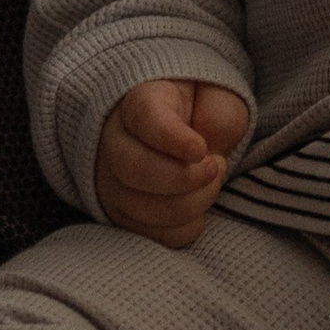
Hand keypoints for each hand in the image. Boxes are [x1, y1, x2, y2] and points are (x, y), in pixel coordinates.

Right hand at [95, 79, 252, 243]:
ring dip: (187, 205)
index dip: (173, 138)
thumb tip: (203, 152)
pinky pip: (147, 233)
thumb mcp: (219, 96)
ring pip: (138, 206)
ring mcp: (111, 179)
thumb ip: (218, 114)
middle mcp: (113, 138)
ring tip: (210, 185)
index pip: (144, 117)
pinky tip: (198, 210)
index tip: (201, 149)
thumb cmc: (200, 109)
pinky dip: (181, 229)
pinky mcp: (120, 212)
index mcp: (140, 99)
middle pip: (132, 168)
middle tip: (215, 168)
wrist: (180, 126)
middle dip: (183, 178)